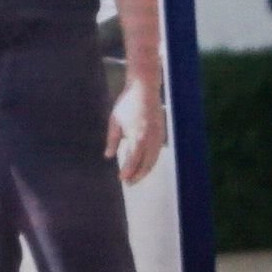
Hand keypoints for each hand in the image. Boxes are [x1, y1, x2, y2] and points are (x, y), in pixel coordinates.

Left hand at [104, 67, 168, 183]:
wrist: (144, 89)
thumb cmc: (127, 103)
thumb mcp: (115, 121)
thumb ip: (112, 140)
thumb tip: (109, 155)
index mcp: (137, 136)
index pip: (133, 160)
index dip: (128, 172)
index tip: (122, 179)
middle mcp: (150, 139)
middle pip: (146, 164)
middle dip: (137, 175)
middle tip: (128, 183)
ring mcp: (158, 136)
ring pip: (153, 160)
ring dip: (145, 171)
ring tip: (135, 177)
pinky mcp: (162, 134)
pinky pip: (157, 153)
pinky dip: (151, 162)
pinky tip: (144, 165)